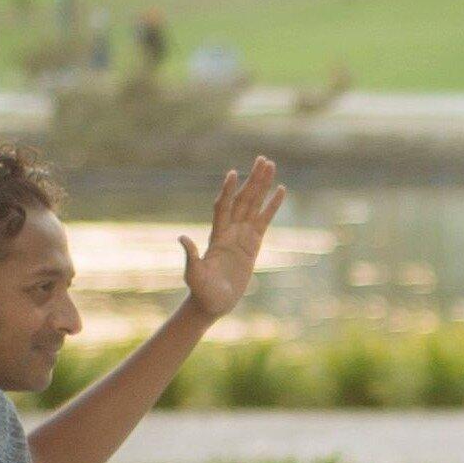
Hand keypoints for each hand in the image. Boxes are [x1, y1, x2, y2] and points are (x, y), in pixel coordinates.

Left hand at [180, 156, 286, 321]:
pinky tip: (281, 190)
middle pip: (243, 200)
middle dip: (252, 180)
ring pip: (254, 205)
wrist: (213, 303)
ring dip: (262, 185)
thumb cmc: (202, 291)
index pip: (223, 207)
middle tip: (263, 159)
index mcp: (217, 236)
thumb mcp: (194, 275)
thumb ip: (191, 256)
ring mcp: (242, 236)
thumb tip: (183, 238)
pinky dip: (272, 206)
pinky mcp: (253, 244)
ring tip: (271, 165)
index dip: (227, 191)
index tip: (233, 174)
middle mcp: (230, 231)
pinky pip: (265, 220)